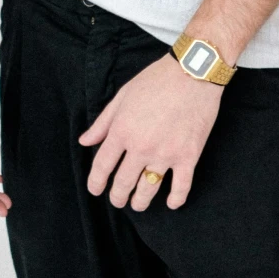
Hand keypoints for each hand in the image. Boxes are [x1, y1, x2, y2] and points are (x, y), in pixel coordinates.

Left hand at [79, 53, 222, 210]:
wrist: (193, 72)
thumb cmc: (156, 80)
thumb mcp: (122, 97)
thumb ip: (102, 122)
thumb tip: (85, 141)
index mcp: (122, 131)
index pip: (102, 166)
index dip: (96, 182)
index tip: (96, 190)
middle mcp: (140, 146)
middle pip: (123, 182)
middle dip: (117, 196)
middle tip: (118, 200)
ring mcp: (165, 153)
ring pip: (148, 190)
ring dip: (140, 202)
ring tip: (138, 205)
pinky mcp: (188, 156)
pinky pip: (181, 186)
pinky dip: (175, 199)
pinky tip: (171, 204)